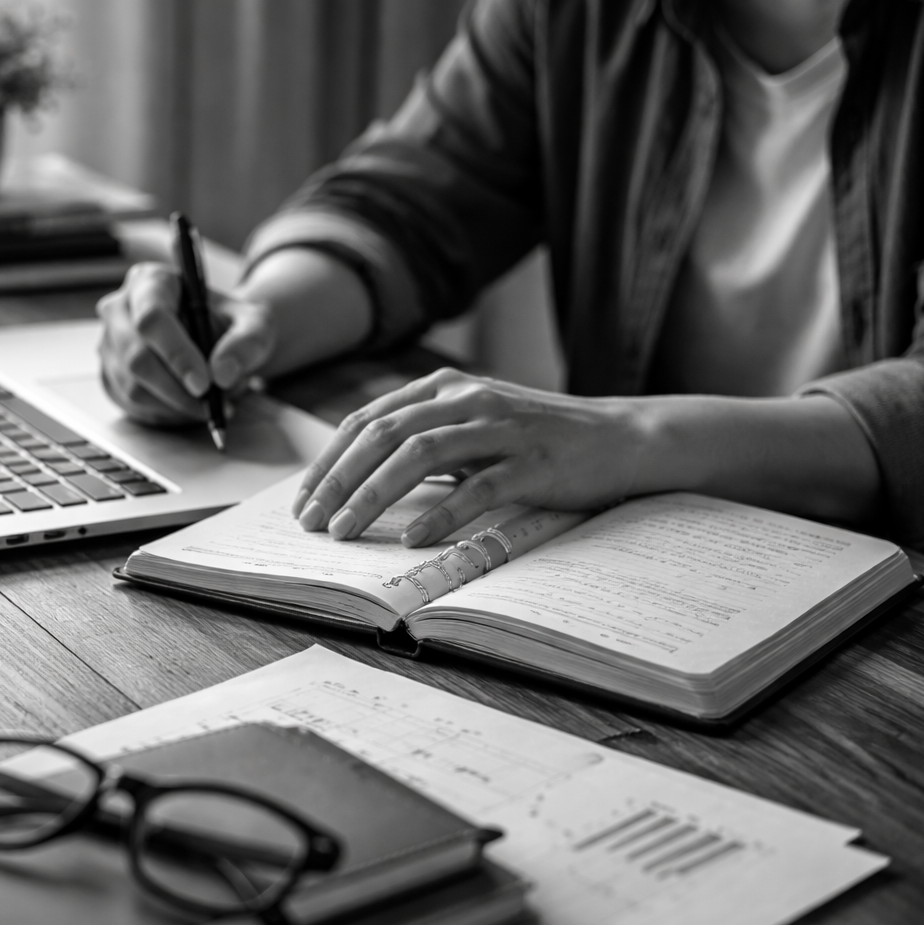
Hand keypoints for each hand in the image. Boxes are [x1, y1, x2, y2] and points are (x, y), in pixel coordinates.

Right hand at [96, 262, 275, 424]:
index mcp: (150, 281)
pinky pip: (131, 404)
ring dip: (174, 406)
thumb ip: (247, 342)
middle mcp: (119, 309)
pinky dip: (164, 413)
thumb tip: (222, 374)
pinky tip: (188, 405)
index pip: (152, 318)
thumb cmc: (230, 324)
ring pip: (133, 387)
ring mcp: (109, 343)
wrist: (216, 337)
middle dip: (177, 390)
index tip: (205, 384)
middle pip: (137, 357)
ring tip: (208, 405)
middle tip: (213, 405)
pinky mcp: (109, 374)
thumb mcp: (255, 324)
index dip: (177, 354)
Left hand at [291, 368, 647, 545]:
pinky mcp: (532, 461)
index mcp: (443, 387)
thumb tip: (354, 480)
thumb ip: (420, 440)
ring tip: (347, 532)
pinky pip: (478, 487)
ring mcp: (500, 427)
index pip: (367, 419)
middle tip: (313, 522)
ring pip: (420, 456)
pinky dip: (441, 513)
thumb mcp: (469, 427)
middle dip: (340, 481)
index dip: (329, 460)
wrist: (620, 437)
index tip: (304, 500)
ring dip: (374, 495)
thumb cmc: (533, 439)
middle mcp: (466, 398)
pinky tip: (412, 537)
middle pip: (384, 435)